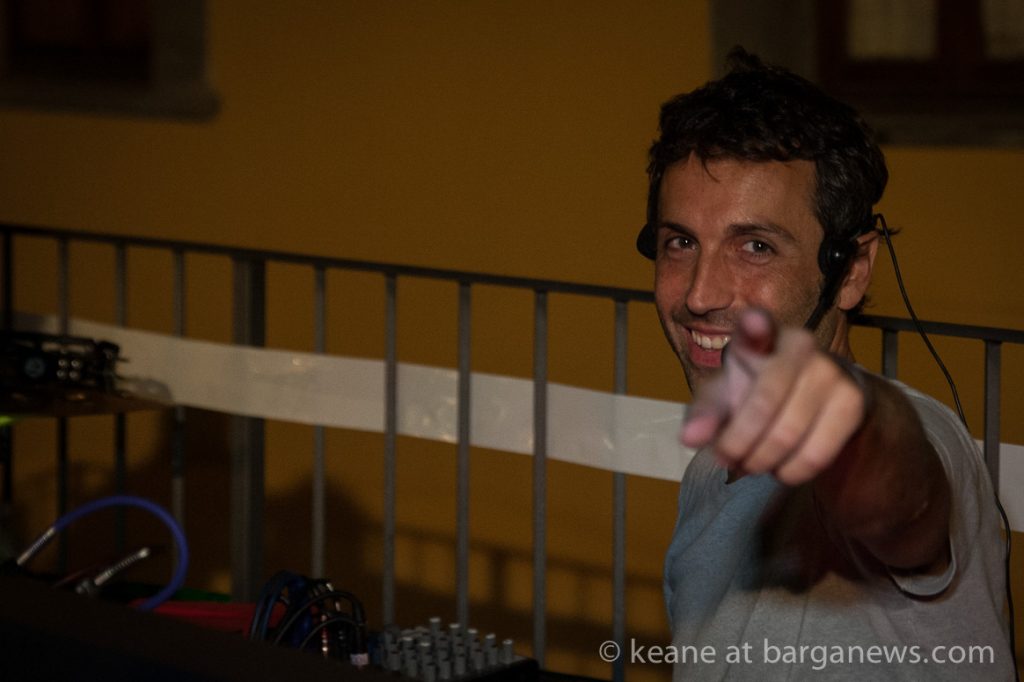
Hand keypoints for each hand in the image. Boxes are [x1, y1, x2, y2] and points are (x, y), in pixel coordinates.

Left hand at [680, 308, 867, 484]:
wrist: (812, 402)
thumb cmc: (754, 393)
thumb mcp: (722, 400)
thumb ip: (703, 415)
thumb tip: (689, 438)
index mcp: (758, 335)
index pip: (757, 325)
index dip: (755, 326)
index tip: (754, 324)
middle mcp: (798, 344)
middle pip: (763, 403)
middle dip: (737, 442)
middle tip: (726, 459)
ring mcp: (831, 371)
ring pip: (787, 434)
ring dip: (761, 462)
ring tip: (751, 464)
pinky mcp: (852, 401)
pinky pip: (816, 453)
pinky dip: (791, 471)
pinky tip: (781, 468)